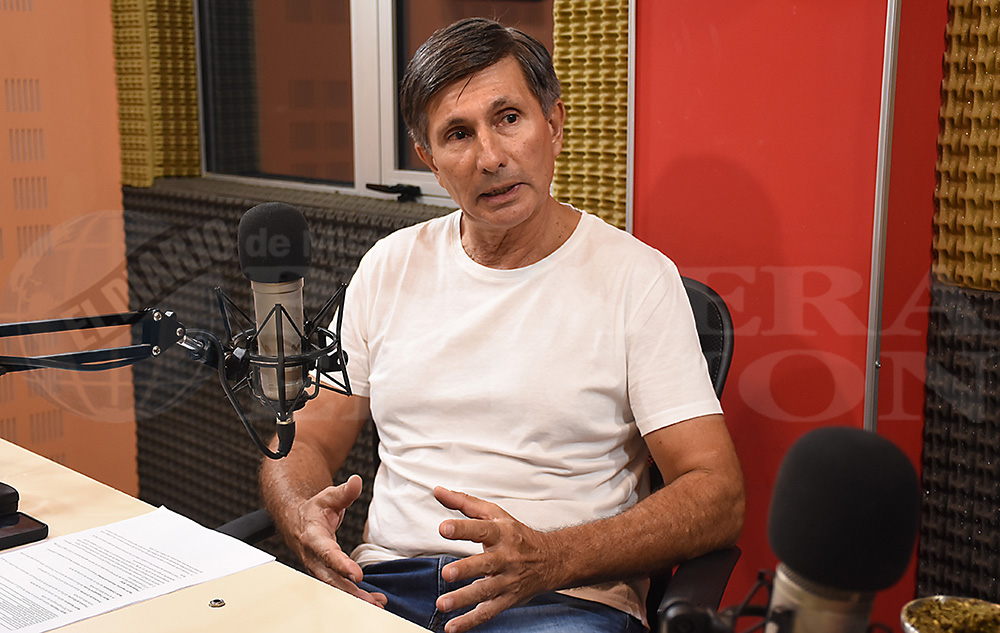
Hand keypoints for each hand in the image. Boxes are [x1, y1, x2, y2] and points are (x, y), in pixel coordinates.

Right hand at [291, 475, 386, 607]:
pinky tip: (372, 599)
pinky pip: (339, 587)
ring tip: (376, 603)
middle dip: (351, 591)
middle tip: (371, 600)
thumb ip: (343, 492)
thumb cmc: (313, 511)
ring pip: (336, 587)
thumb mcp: (327, 497)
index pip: (327, 553)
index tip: (357, 574)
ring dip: (355, 597)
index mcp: (313, 538)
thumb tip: (356, 482)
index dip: (341, 564)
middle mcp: (314, 558)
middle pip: (331, 578)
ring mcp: (319, 568)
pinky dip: (354, 595)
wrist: (296, 521)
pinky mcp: (325, 573)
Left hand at [433, 487, 558, 632]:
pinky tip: (452, 627)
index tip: (444, 528)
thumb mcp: (494, 514)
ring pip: (486, 591)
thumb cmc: (517, 535)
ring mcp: (507, 580)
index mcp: (502, 533)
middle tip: (447, 573)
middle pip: (486, 563)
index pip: (482, 529)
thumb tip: (437, 490)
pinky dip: (470, 621)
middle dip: (466, 569)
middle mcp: (506, 557)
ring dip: (464, 599)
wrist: (551, 560)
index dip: (463, 528)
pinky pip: (488, 612)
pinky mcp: (507, 599)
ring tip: (442, 604)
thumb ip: (464, 503)